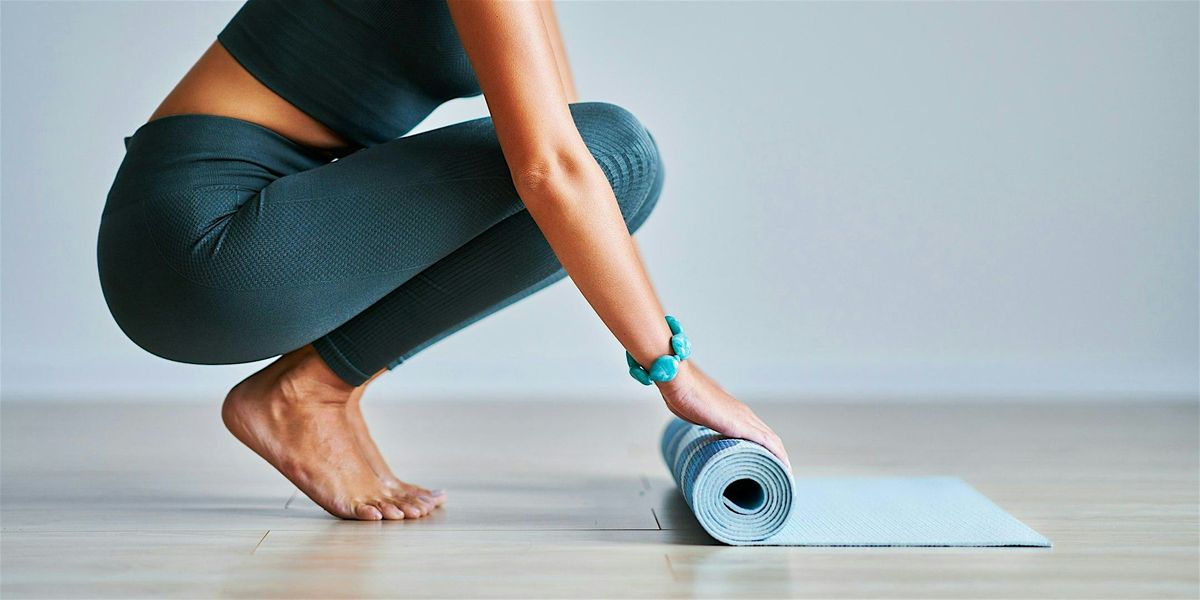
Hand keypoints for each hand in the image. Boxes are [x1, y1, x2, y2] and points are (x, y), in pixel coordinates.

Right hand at [656, 361, 792, 472]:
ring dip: (780, 457)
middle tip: (779, 474)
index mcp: (733, 411)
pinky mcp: (741, 425)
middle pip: (769, 437)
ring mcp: (744, 418)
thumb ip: (700, 421)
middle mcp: (743, 413)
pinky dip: (778, 455)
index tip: (767, 462)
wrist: (679, 381)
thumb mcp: (693, 413)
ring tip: (784, 475)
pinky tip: (783, 467)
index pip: (757, 431)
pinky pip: (768, 442)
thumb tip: (698, 428)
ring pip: (772, 440)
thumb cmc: (680, 393)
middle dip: (776, 455)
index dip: (765, 447)